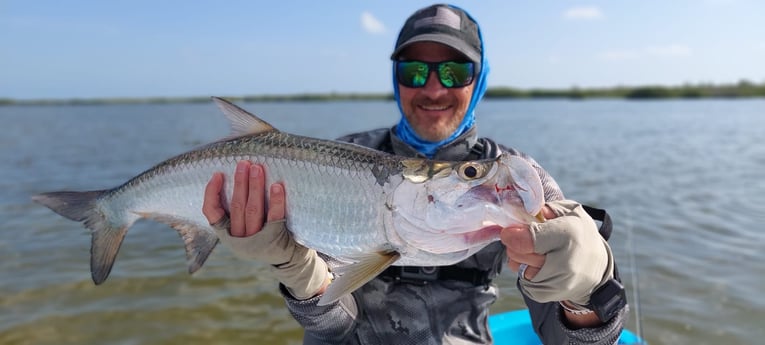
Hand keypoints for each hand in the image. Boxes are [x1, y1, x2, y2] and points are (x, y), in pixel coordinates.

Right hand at [203, 160, 284, 235]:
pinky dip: (275, 201)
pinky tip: (277, 186)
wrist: (289, 260)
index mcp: (228, 233)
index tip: (217, 174)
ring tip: (257, 168)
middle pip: (237, 206)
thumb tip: (239, 175)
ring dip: (254, 187)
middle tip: (244, 163)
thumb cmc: (265, 235)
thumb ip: (238, 209)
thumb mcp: (246, 227)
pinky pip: (274, 218)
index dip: (211, 194)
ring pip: (252, 210)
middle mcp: (240, 237)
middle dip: (239, 182)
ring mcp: (257, 240)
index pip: (212, 213)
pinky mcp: (276, 239)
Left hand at [500, 200, 614, 326]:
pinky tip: (537, 265)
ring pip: (518, 268)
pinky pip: (523, 281)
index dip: (513, 233)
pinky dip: (525, 272)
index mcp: (568, 236)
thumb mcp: (571, 212)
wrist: (596, 269)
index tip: (509, 230)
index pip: (529, 239)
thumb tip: (524, 211)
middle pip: (519, 254)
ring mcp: (556, 283)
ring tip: (532, 251)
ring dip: (519, 258)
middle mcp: (563, 263)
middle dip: (514, 244)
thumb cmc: (580, 235)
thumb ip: (547, 208)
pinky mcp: (547, 295)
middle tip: (520, 238)